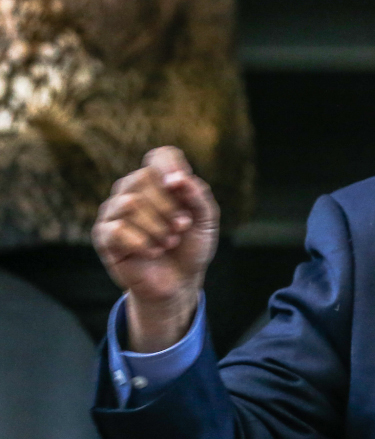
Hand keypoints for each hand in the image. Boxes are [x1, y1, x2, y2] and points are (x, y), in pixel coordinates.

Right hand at [93, 146, 219, 351]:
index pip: (160, 156)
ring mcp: (114, 211)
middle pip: (143, 178)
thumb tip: (178, 179)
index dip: (170, 166)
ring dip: (157, 226)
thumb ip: (197, 196)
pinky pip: (117, 229)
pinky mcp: (104, 235)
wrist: (179, 282)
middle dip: (169, 206)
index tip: (180, 184)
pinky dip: (142, 242)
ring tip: (169, 242)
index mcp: (159, 182)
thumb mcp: (206, 221)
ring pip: (130, 202)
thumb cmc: (191, 246)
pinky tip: (153, 252)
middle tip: (182, 227)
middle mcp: (133, 190)